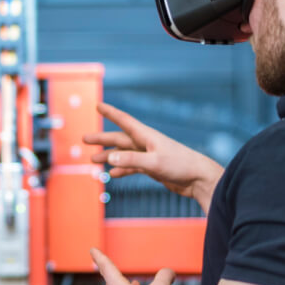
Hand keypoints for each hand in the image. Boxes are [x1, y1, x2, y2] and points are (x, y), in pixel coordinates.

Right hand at [82, 102, 223, 213]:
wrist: (199, 179)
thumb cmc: (180, 166)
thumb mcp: (154, 162)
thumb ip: (131, 160)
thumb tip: (109, 157)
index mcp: (146, 136)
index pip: (124, 120)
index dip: (110, 112)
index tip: (98, 105)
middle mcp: (146, 143)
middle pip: (119, 138)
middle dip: (102, 138)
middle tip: (85, 139)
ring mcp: (149, 155)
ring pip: (124, 153)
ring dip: (109, 156)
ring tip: (94, 160)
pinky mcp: (153, 167)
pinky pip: (132, 166)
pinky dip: (121, 169)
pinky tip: (113, 175)